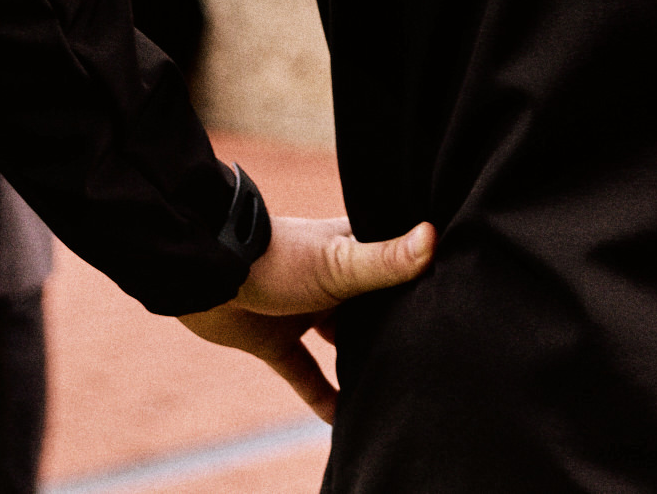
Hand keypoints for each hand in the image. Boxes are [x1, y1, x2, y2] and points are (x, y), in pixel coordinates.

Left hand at [178, 216, 436, 422]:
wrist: (206, 276)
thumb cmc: (276, 258)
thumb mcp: (339, 262)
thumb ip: (385, 259)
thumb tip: (435, 237)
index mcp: (349, 247)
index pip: (394, 261)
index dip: (419, 277)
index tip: (450, 297)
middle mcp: (331, 278)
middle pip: (371, 306)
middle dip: (392, 325)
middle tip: (427, 351)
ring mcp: (302, 310)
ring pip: (339, 339)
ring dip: (358, 360)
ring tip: (392, 384)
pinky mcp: (275, 341)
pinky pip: (305, 373)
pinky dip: (321, 396)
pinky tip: (341, 419)